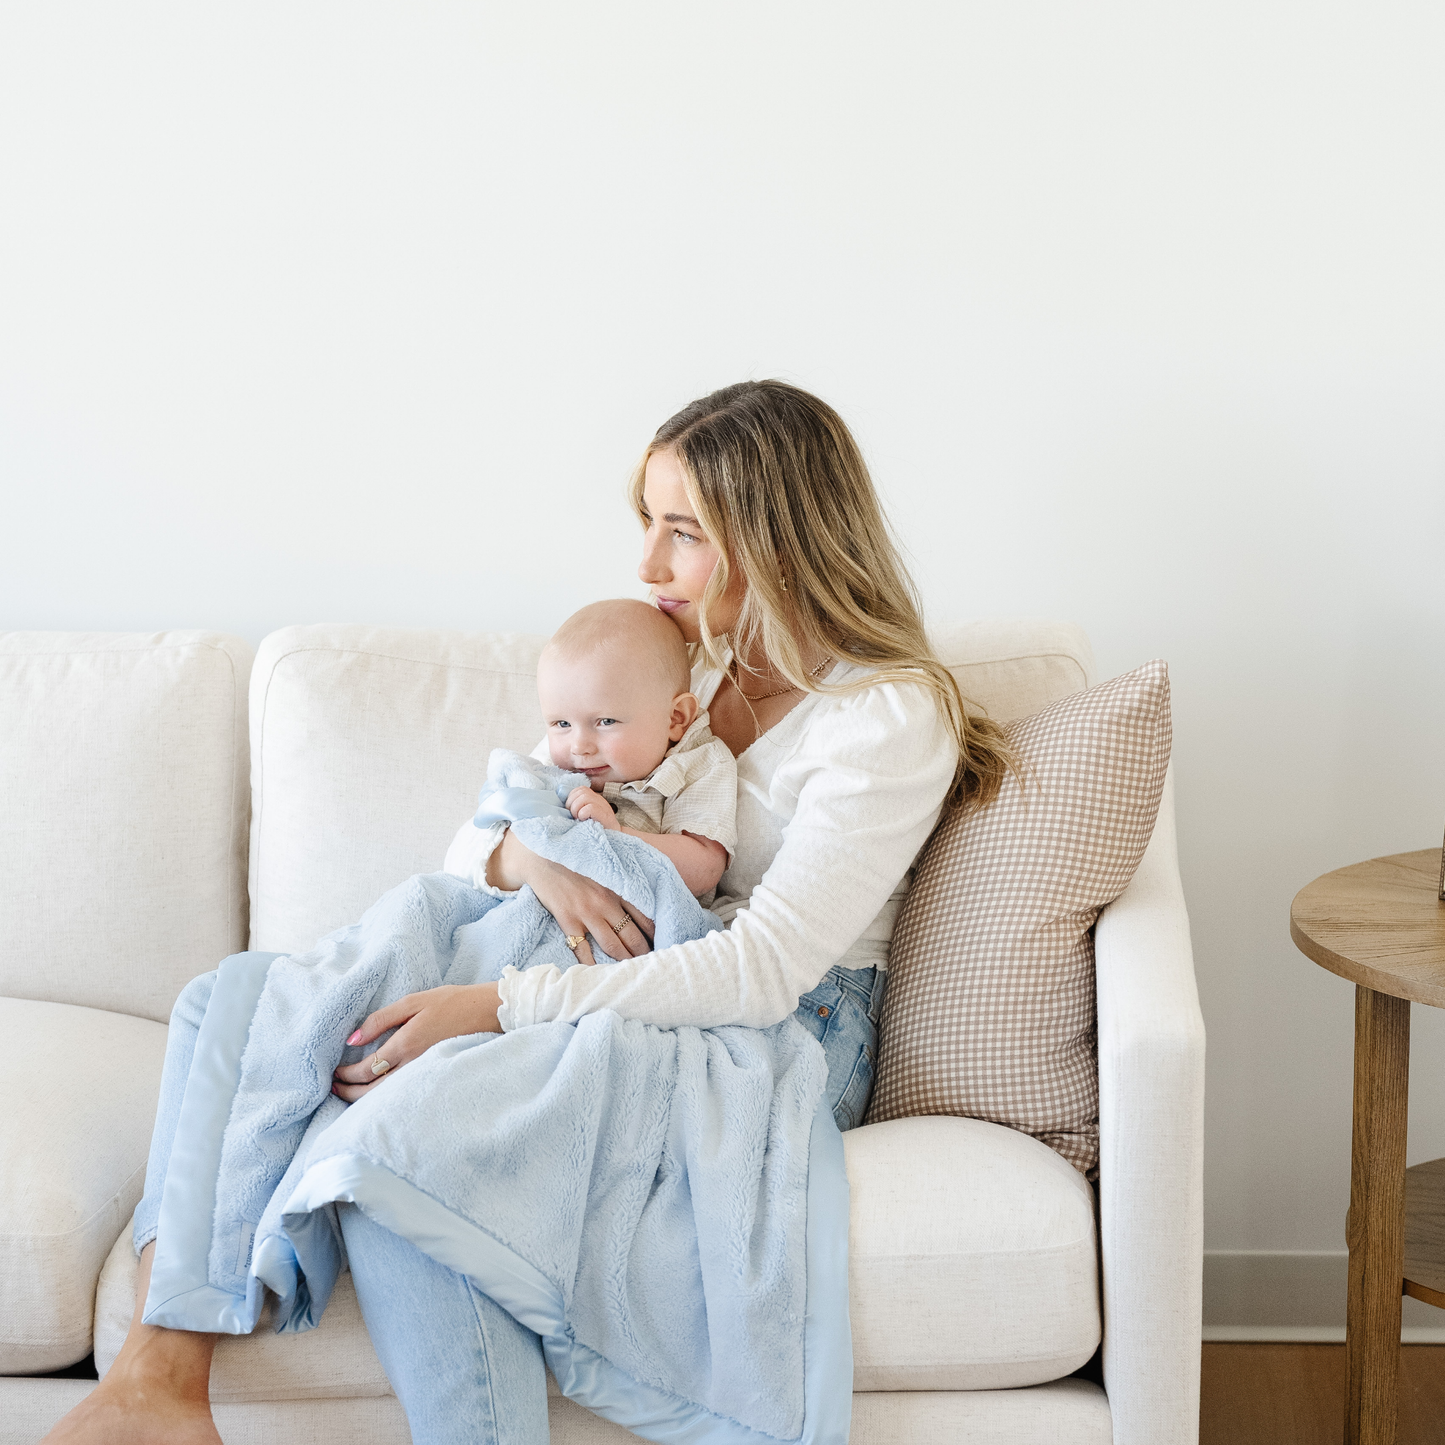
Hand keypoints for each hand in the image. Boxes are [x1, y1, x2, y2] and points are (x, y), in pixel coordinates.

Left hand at [331, 983, 501, 1101]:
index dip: (345, 1075)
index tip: (334, 1072)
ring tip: (350, 1092)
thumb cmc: (451, 1002)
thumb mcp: (414, 1001)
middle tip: (334, 1087)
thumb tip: (352, 1039)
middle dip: (348, 1092)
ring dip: (363, 1098)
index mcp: (405, 1044)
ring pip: (386, 1098)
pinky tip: (377, 1092)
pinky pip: (402, 1094)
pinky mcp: (433, 1077)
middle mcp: (413, 1065)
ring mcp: (424, 1075)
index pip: (365, 1070)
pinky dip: (384, 1097)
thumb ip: (381, 1019)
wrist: (489, 1013)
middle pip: (371, 1092)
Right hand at [489, 828, 654, 966]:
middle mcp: (606, 902)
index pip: (645, 915)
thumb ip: (622, 874)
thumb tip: (643, 883)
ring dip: (624, 960)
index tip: (661, 943)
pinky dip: (592, 964)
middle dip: (643, 952)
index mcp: (617, 887)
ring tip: (632, 971)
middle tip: (651, 963)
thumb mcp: (604, 862)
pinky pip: (583, 949)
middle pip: (632, 935)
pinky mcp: (568, 920)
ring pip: (612, 945)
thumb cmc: (576, 857)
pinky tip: (599, 973)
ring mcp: (587, 913)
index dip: (655, 933)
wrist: (542, 854)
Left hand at [567, 785, 618, 829]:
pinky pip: (590, 807)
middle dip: (572, 804)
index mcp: (594, 798)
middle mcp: (599, 799)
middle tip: (574, 816)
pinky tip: (584, 821)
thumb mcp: (585, 816)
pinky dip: (583, 814)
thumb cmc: (596, 828)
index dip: (571, 798)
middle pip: (580, 792)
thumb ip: (577, 808)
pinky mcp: (605, 815)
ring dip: (576, 809)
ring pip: (584, 797)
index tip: (571, 811)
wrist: (613, 839)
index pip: (579, 789)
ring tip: (578, 819)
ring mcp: (603, 806)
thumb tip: (563, 807)